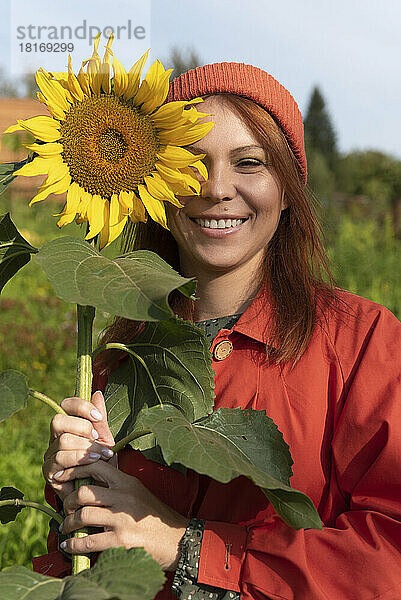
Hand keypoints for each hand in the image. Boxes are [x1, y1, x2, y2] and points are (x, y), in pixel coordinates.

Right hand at [43, 391, 115, 499]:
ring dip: (86, 447)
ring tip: (103, 454)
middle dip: (81, 427)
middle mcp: (55, 438)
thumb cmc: (102, 463)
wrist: (100, 491)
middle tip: (97, 438)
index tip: (98, 418)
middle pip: (58, 421)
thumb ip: (100, 420)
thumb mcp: (104, 439)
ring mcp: (50, 454)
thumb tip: (97, 393)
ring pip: (62, 441)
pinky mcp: (49, 472)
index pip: (66, 405)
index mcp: (68, 425)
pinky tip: (93, 463)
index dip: (81, 407)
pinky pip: (60, 459)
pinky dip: (79, 459)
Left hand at [55, 459, 188, 570]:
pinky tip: (69, 546)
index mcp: (127, 482)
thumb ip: (118, 486)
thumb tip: (91, 482)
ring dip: (68, 523)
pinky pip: (88, 542)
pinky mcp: (121, 541)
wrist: (177, 540)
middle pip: (84, 491)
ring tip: (65, 527)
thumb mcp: (139, 492)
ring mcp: (122, 519)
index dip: (76, 469)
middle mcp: (124, 497)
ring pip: (83, 515)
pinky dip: (74, 545)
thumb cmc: (155, 517)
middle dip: (68, 500)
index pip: (96, 466)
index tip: (63, 475)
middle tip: (65, 507)